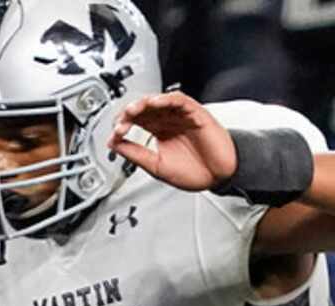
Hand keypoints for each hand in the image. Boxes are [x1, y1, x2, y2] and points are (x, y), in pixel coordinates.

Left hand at [109, 92, 236, 193]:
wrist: (220, 177)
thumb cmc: (196, 172)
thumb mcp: (157, 167)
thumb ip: (136, 154)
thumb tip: (113, 145)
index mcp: (158, 131)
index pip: (134, 121)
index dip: (122, 126)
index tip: (115, 136)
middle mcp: (167, 120)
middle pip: (142, 108)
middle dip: (128, 114)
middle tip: (121, 124)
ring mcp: (179, 115)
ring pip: (156, 100)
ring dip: (142, 103)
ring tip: (132, 111)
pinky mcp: (193, 112)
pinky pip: (177, 99)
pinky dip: (164, 99)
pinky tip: (153, 104)